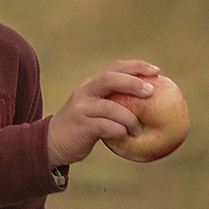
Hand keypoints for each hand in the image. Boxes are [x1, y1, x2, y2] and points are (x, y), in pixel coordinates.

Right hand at [46, 59, 164, 166]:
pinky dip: (119, 131)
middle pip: (110, 79)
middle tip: (151, 92)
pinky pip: (105, 126)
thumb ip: (115, 104)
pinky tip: (126, 136)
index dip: (136, 67)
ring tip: (138, 129)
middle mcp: (85, 91)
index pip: (115, 68)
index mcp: (92, 84)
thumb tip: (151, 106)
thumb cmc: (83, 127)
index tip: (156, 72)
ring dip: (130, 118)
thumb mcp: (96, 110)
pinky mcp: (81, 126)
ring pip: (110, 106)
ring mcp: (81, 108)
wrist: (52, 142)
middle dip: (133, 83)